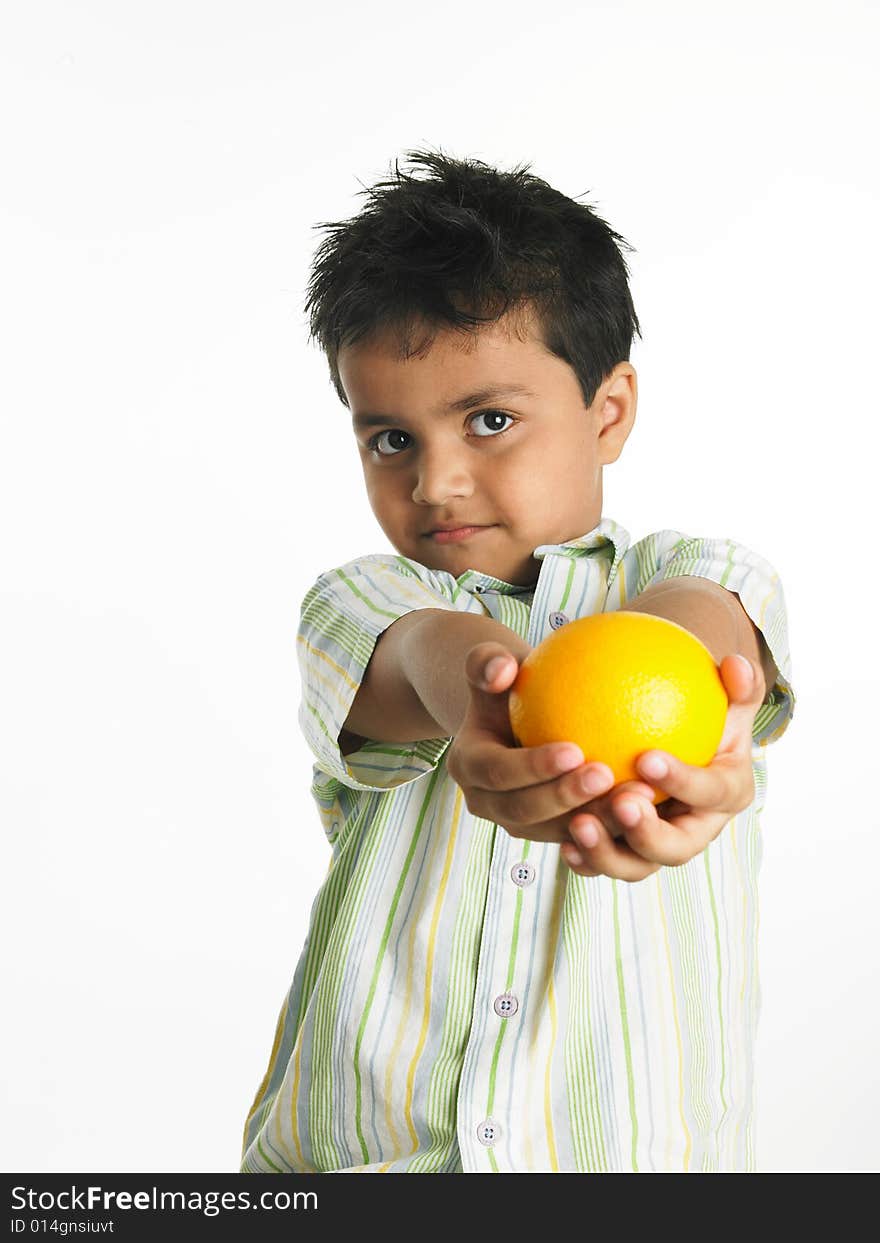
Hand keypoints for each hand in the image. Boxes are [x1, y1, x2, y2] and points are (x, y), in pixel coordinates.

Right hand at [445, 642, 620, 843]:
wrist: (514, 716)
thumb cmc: (510, 681)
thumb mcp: (494, 664)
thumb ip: (489, 661)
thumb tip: (502, 668)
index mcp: (468, 766)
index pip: (498, 771)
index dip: (533, 767)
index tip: (576, 750)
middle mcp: (486, 802)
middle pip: (522, 811)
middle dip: (563, 798)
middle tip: (606, 774)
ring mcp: (516, 823)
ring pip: (554, 832)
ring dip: (595, 819)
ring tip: (635, 795)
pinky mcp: (547, 832)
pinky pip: (579, 836)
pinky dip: (610, 825)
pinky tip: (648, 805)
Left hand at [561, 654, 765, 881]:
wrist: (681, 744)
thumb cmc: (704, 713)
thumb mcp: (726, 697)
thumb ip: (737, 684)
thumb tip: (735, 664)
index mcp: (728, 794)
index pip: (711, 792)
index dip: (683, 780)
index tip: (646, 757)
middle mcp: (697, 830)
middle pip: (677, 848)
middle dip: (648, 834)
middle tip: (620, 802)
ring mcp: (660, 846)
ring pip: (637, 866)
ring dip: (607, 852)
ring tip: (578, 824)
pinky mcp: (628, 852)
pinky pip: (605, 863)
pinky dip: (585, 858)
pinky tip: (561, 841)